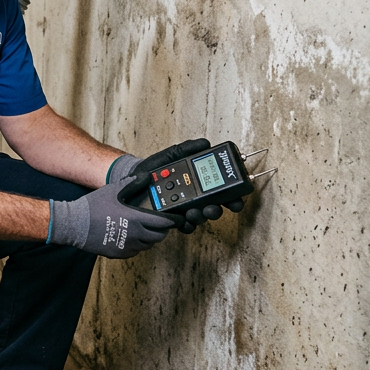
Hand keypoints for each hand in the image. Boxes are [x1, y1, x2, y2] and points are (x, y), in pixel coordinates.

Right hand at [49, 175, 177, 257]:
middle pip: (158, 236)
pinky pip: (134, 252)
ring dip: (149, 238)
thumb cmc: (93, 206)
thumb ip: (132, 183)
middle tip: (159, 224)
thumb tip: (146, 176)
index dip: (173, 221)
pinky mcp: (118, 253)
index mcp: (136, 219)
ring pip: (147, 245)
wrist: (74, 224)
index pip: (164, 223)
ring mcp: (127, 246)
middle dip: (161, 230)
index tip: (176, 220)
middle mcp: (135, 235)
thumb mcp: (113, 190)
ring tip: (144, 230)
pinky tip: (130, 237)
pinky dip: (136, 245)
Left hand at [125, 138, 245, 233]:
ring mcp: (184, 209)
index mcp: (198, 182)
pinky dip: (187, 225)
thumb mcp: (170, 156)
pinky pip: (184, 226)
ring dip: (201, 217)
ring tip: (193, 212)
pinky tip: (183, 220)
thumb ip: (187, 149)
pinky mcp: (172, 218)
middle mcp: (194, 197)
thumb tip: (205, 143)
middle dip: (217, 210)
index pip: (221, 190)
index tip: (236, 199)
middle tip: (213, 208)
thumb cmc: (153, 169)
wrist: (133, 180)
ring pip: (201, 217)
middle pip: (214, 207)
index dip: (233, 196)